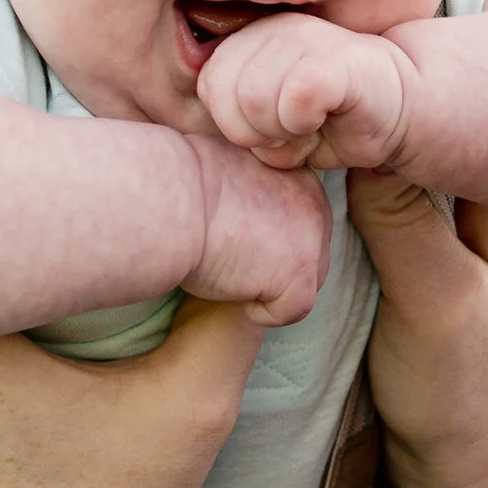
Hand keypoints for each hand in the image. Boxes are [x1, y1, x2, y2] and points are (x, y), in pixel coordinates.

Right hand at [182, 134, 331, 326]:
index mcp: (299, 177)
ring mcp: (312, 239)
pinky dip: (262, 312)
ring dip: (271, 289)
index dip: (272, 242)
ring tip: (229, 274)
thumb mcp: (234, 175)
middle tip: (233, 264)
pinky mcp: (300, 273)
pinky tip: (231, 291)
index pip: (304, 225)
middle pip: (313, 256)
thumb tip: (254, 221)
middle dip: (278, 269)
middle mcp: (316, 204)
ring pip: (307, 285)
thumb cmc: (183, 187)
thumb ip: (258, 194)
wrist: (170, 198)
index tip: (235, 240)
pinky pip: (293, 309)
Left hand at [198, 12, 412, 172]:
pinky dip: (306, 127)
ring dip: (283, 132)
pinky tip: (329, 120)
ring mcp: (303, 38)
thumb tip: (223, 127)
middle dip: (255, 131)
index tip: (276, 127)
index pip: (208, 88)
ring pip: (253, 100)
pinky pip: (293, 102)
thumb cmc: (335, 117)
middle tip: (294, 130)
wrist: (404, 105)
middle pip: (224, 95)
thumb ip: (237, 116)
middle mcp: (272, 28)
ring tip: (312, 124)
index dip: (237, 124)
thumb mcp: (271, 120)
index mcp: (251, 38)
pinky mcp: (333, 60)